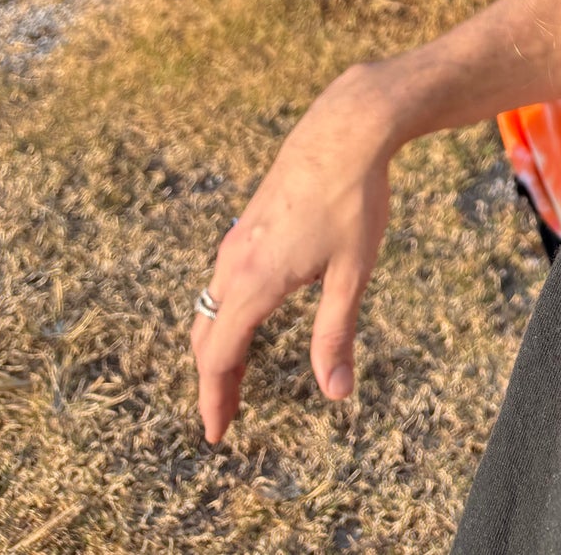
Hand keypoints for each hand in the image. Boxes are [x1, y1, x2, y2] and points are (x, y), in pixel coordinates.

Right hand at [190, 65, 397, 443]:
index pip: (218, 356)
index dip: (214, 399)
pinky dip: (225, 311)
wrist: (346, 127)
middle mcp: (236, 260)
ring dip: (218, 344)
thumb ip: (336, 334)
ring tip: (235, 375)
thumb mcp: (352, 272)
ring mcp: (240, 237)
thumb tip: (335, 393)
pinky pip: (223, 278)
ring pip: (212, 303)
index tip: (217, 434)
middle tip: (226, 416)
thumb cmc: (354, 199)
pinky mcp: (250, 221)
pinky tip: (248, 315)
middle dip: (213, 379)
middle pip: (206, 334)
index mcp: (255, 280)